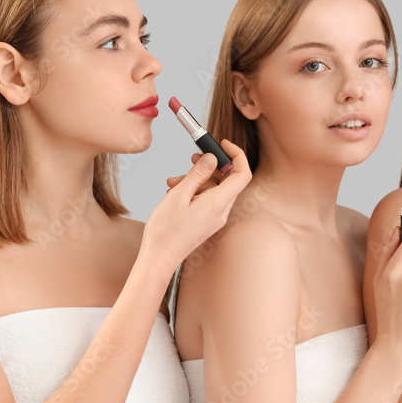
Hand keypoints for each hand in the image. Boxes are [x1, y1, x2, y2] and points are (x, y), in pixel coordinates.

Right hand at [142, 139, 251, 271]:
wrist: (159, 258)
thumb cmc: (165, 231)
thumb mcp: (179, 195)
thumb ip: (198, 174)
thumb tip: (212, 158)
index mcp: (218, 203)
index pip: (242, 174)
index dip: (236, 155)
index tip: (223, 144)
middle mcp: (221, 212)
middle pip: (227, 180)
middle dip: (210, 166)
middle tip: (193, 158)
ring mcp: (215, 218)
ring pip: (214, 189)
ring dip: (196, 179)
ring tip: (173, 182)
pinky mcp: (207, 222)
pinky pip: (207, 199)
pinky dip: (193, 191)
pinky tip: (175, 192)